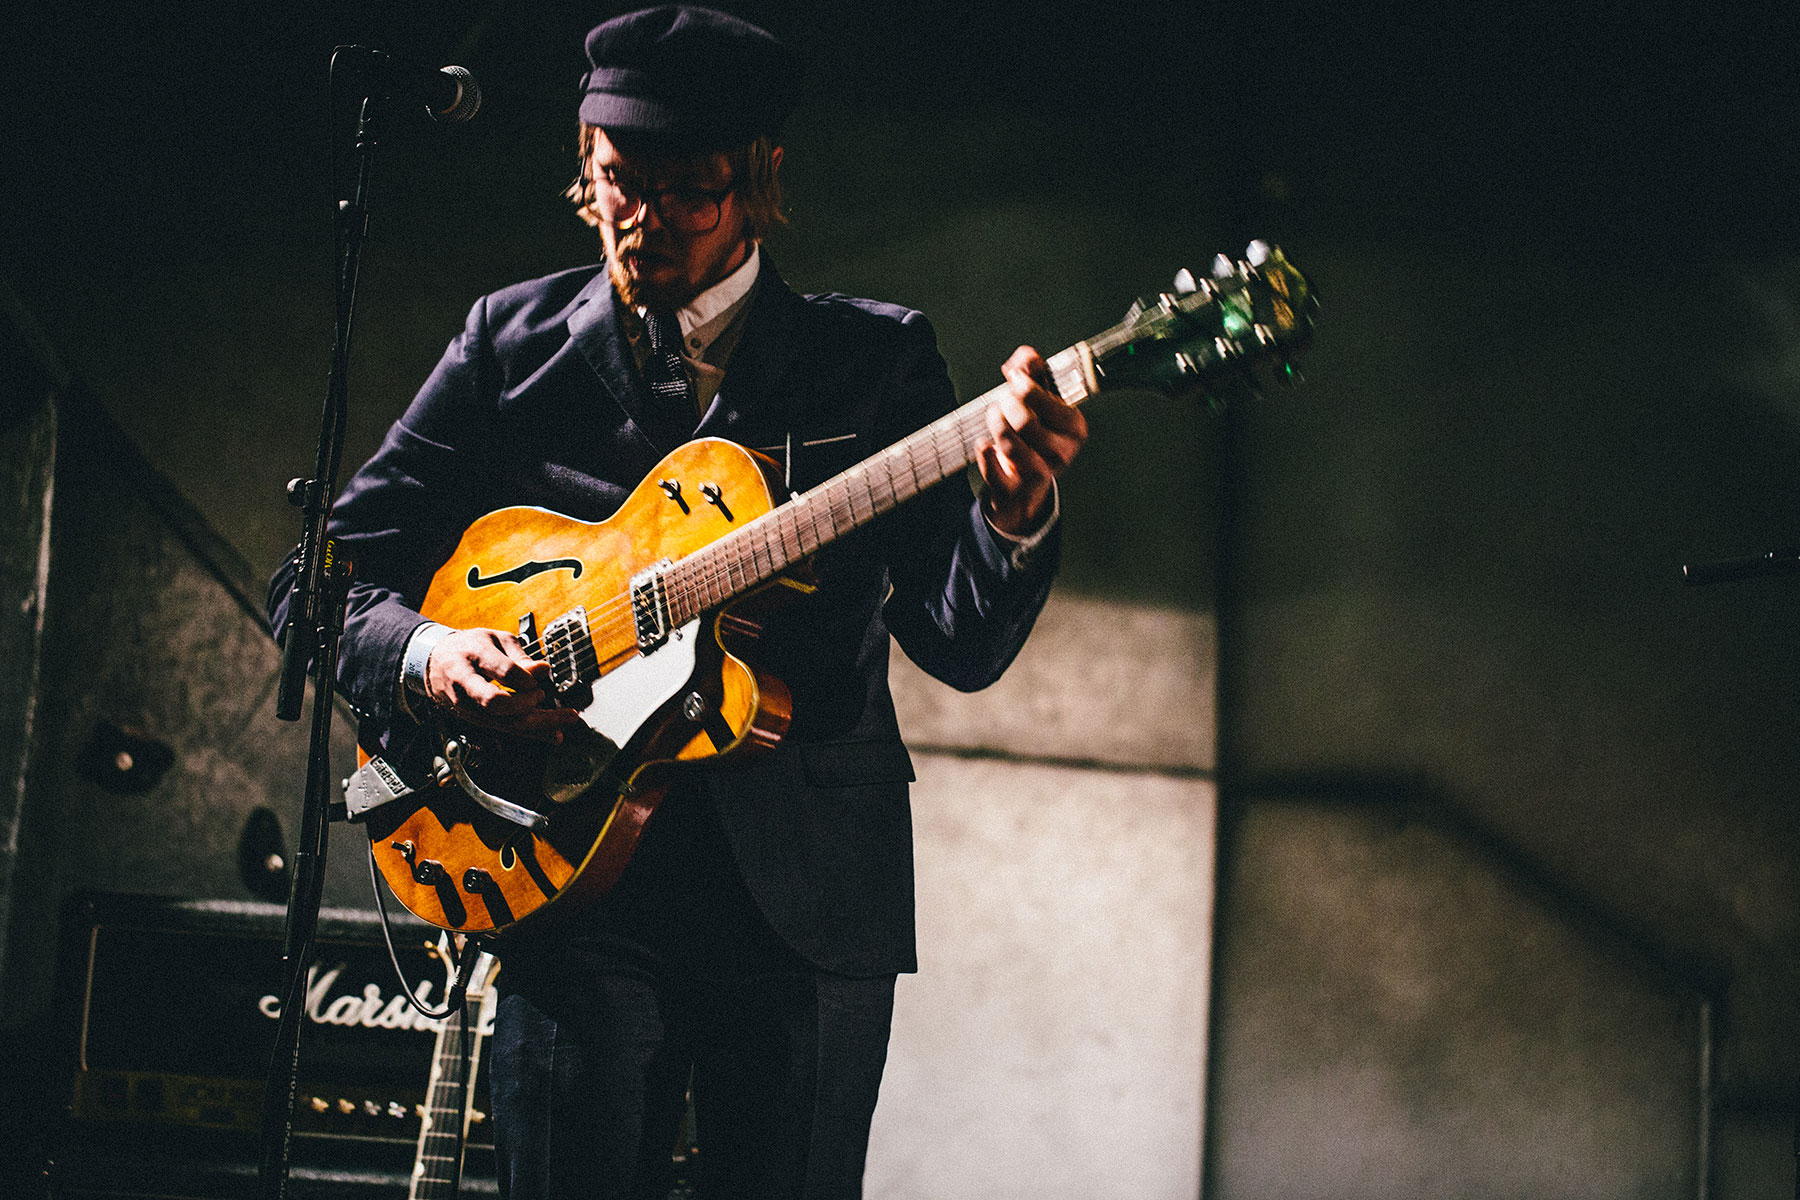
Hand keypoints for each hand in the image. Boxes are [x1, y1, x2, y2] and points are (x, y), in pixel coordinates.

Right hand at [424, 628, 583, 740]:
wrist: (434, 662)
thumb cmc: (469, 647)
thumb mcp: (495, 639)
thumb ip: (520, 656)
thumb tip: (544, 670)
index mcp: (473, 655)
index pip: (503, 671)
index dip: (526, 678)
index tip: (538, 676)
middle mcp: (465, 683)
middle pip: (497, 703)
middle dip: (527, 704)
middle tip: (542, 696)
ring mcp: (466, 706)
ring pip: (502, 722)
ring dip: (538, 725)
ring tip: (567, 719)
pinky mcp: (473, 719)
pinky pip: (504, 729)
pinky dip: (532, 733)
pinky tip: (554, 734)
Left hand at [978, 346, 1088, 536]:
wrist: (1026, 482)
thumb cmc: (1034, 433)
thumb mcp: (1039, 400)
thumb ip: (1034, 373)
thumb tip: (1026, 355)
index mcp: (1075, 428)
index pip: (1049, 402)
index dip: (1026, 385)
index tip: (1015, 378)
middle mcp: (1062, 453)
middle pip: (1026, 422)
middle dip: (1007, 405)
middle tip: (1002, 401)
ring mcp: (1042, 474)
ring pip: (1011, 444)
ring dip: (995, 423)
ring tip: (994, 416)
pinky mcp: (1016, 491)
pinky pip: (995, 470)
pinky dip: (985, 454)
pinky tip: (984, 444)